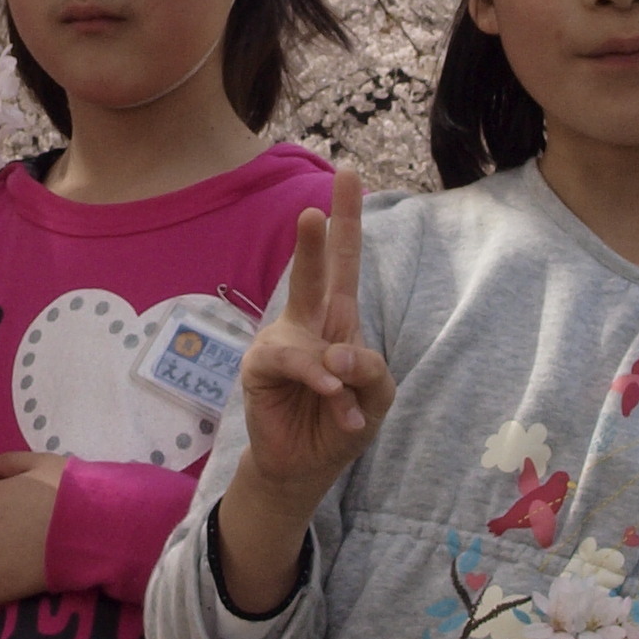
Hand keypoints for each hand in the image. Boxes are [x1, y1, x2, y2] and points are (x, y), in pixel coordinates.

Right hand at [236, 168, 388, 498]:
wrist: (307, 466)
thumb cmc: (343, 422)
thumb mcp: (377, 397)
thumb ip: (371, 369)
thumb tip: (337, 352)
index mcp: (338, 318)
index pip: (344, 260)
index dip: (346, 217)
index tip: (348, 172)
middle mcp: (308, 322)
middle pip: (314, 271)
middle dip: (315, 237)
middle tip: (315, 207)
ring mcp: (282, 343)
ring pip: (309, 336)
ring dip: (333, 370)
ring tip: (345, 395)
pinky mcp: (260, 367)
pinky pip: (294, 364)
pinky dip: (320, 382)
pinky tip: (337, 400)